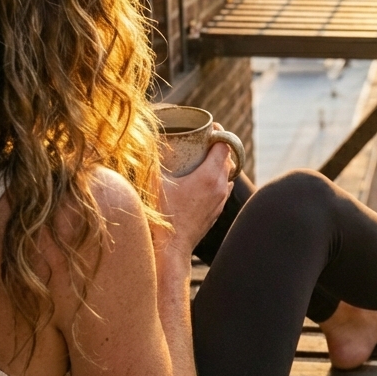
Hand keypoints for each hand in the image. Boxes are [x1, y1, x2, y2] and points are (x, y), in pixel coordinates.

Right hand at [154, 136, 234, 256]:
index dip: (220, 133)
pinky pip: (223, 188)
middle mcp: (220, 187)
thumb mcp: (155, 183)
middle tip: (203, 141)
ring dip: (218, 164)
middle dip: (217, 147)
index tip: (210, 128)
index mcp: (209, 176)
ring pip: (227, 174)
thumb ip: (153, 159)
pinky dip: (217, 180)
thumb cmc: (163, 215)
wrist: (172, 247)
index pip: (225, 145)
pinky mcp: (217, 211)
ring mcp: (220, 200)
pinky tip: (202, 180)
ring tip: (202, 159)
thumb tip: (149, 140)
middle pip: (228, 159)